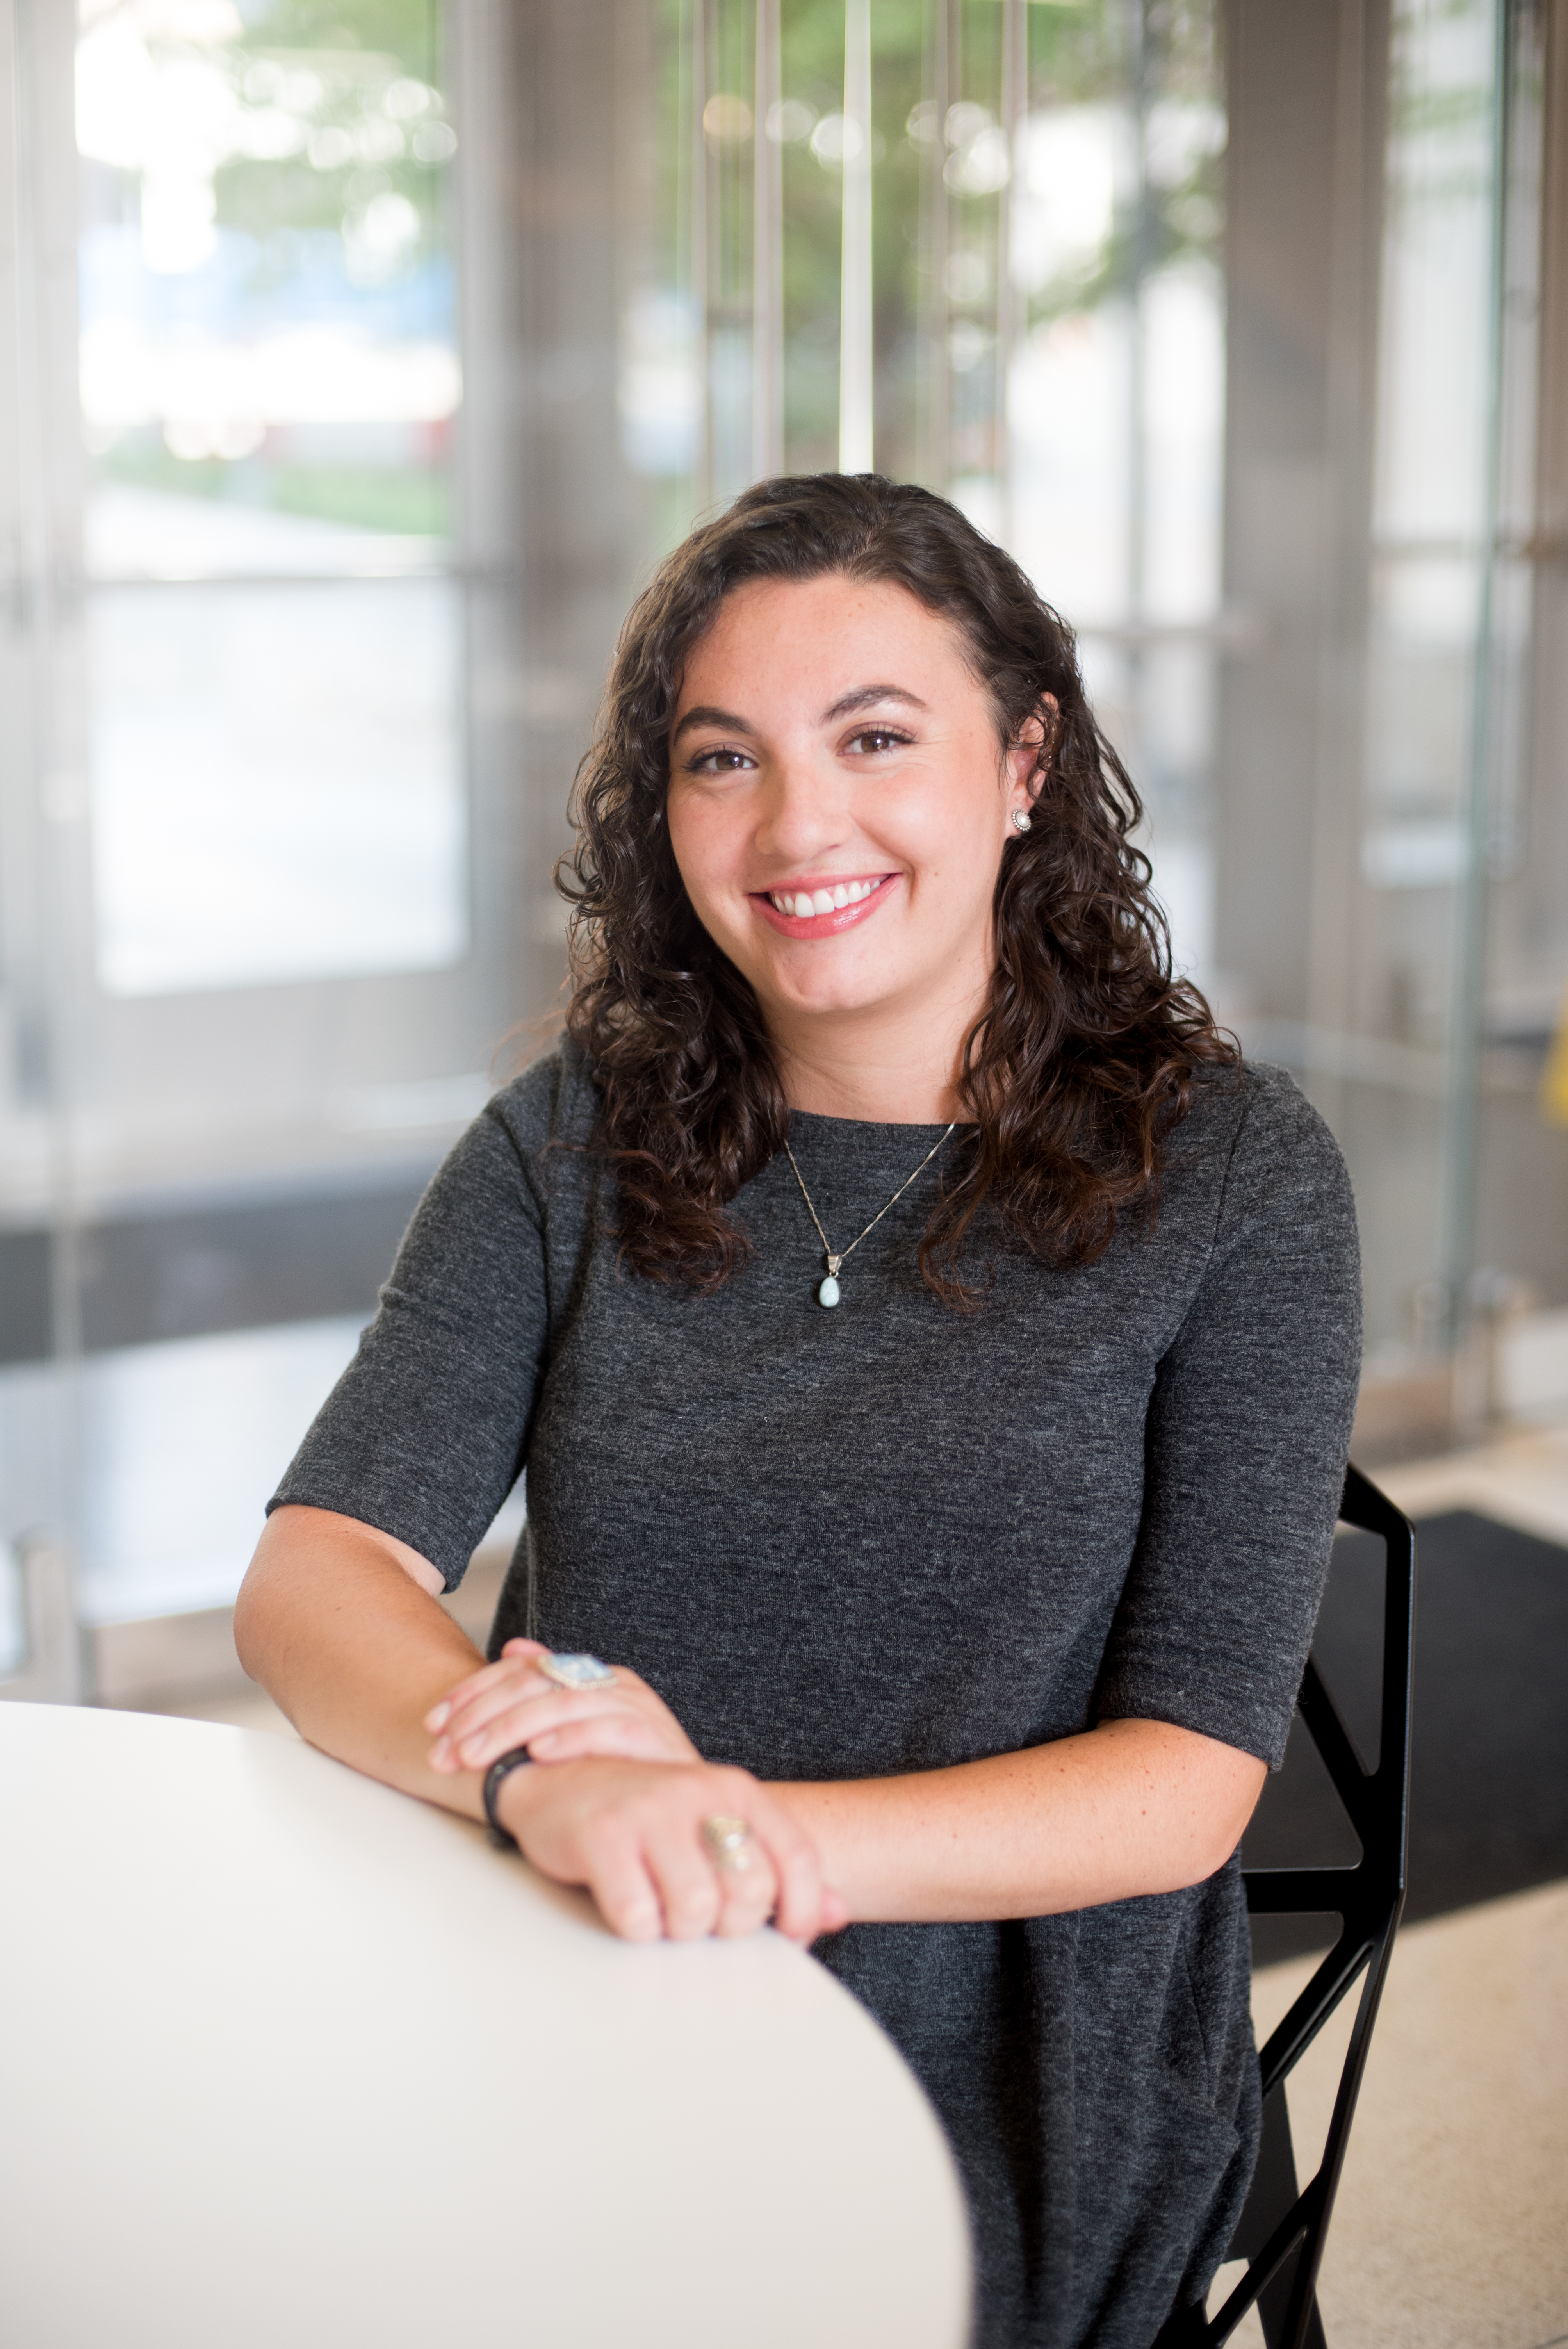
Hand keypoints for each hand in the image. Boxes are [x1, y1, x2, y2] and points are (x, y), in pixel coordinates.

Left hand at [425, 1640, 700, 1773]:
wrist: (693, 1808)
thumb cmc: (628, 1771)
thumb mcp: (582, 1728)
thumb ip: (550, 1690)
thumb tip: (513, 1649)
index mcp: (589, 1676)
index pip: (518, 1670)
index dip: (470, 1693)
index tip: (431, 1724)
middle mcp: (611, 1683)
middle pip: (533, 1683)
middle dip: (479, 1716)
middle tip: (442, 1750)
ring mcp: (637, 1708)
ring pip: (563, 1701)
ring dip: (510, 1729)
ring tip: (474, 1755)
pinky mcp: (658, 1739)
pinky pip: (612, 1730)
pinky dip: (573, 1737)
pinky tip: (539, 1752)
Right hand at [497, 1754, 848, 1944]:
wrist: (557, 1778)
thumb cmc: (647, 1815)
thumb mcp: (716, 1827)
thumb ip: (777, 1866)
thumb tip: (838, 1912)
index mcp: (735, 1788)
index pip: (796, 1857)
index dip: (801, 1911)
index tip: (787, 1937)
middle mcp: (697, 1792)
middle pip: (749, 1894)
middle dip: (730, 1926)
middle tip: (704, 1919)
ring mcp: (649, 1811)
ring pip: (695, 1911)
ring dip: (679, 1930)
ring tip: (662, 1910)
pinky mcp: (602, 1836)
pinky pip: (637, 1916)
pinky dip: (635, 1928)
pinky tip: (627, 1905)